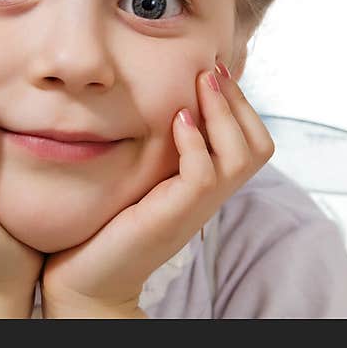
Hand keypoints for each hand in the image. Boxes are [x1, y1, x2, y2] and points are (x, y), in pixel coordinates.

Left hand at [41, 64, 274, 316]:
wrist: (88, 278)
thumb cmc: (107, 224)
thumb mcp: (141, 176)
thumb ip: (158, 148)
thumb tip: (160, 103)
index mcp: (205, 185)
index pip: (250, 142)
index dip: (239, 104)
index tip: (214, 69)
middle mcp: (208, 197)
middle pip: (258, 145)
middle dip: (238, 100)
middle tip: (213, 69)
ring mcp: (194, 208)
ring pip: (241, 155)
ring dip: (224, 112)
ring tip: (202, 83)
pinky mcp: (173, 216)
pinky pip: (203, 175)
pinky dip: (196, 143)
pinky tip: (178, 119)